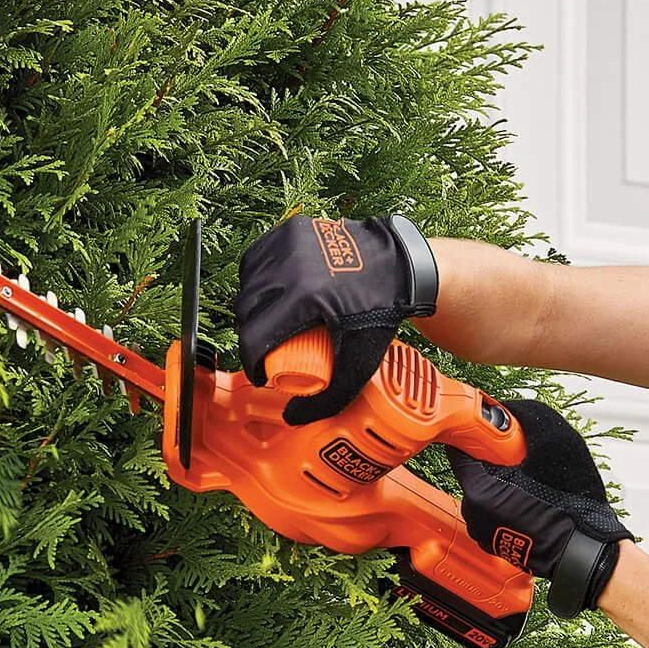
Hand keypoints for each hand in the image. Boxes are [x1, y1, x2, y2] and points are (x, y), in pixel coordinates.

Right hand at [235, 213, 439, 423]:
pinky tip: (264, 293)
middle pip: (247, 310)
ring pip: (248, 283)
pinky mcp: (291, 229)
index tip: (261, 373)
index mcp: (304, 297)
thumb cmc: (380, 314)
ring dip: (251, 307)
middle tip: (267, 351)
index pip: (254, 336)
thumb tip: (293, 418)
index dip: (251, 362)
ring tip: (267, 324)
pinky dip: (256, 278)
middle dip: (251, 335)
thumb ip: (330, 398)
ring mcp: (289, 243)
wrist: (401, 268)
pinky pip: (257, 258)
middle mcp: (291, 265)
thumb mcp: (359, 363)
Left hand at [446, 397, 631, 617]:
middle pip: (470, 472)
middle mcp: (473, 512)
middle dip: (488, 460)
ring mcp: (481, 531)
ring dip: (497, 483)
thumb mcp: (554, 449)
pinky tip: (526, 504)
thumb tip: (511, 409)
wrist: (582, 552)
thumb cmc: (571, 509)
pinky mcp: (492, 543)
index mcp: (480, 488)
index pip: (457, 449)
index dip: (473, 435)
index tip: (485, 429)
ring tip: (525, 483)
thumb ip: (528, 423)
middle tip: (515, 457)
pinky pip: (490, 513)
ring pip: (481, 493)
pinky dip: (503, 504)